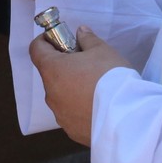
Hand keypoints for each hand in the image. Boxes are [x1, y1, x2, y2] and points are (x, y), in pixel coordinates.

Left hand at [28, 26, 130, 145]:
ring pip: (60, 96)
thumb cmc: (110, 77)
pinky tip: (97, 106)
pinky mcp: (71, 130)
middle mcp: (50, 93)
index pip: (36, 50)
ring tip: (94, 88)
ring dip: (71, 88)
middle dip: (63, 66)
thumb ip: (87, 39)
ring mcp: (59, 114)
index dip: (44, 42)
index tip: (57, 39)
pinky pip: (71, 114)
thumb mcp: (102, 50)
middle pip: (50, 74)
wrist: (125, 116)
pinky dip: (79, 108)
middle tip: (84, 63)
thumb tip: (80, 32)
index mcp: (53, 70)